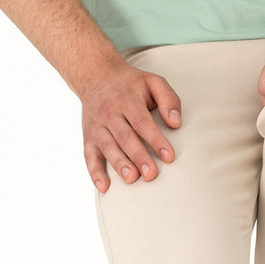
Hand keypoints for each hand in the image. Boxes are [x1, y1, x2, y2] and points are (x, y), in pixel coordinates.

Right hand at [79, 58, 181, 191]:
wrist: (96, 76)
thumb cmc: (130, 84)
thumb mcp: (153, 81)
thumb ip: (168, 99)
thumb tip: (176, 122)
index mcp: (127, 99)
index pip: (142, 122)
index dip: (156, 140)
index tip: (169, 156)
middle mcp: (110, 113)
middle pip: (125, 137)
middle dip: (138, 157)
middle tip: (151, 174)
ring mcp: (97, 126)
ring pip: (107, 147)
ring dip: (119, 164)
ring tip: (132, 179)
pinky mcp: (88, 136)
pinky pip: (89, 155)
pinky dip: (95, 172)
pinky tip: (104, 187)